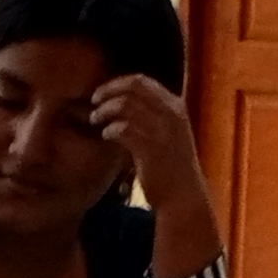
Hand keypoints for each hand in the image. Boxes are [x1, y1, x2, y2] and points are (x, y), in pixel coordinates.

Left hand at [92, 75, 203, 202]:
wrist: (183, 197)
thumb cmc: (172, 166)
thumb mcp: (168, 132)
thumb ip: (152, 114)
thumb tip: (121, 100)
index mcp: (175, 107)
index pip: (142, 81)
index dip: (117, 83)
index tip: (103, 93)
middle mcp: (171, 114)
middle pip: (133, 88)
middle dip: (108, 91)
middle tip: (94, 102)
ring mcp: (162, 131)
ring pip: (125, 105)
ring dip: (105, 110)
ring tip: (95, 120)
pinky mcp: (151, 149)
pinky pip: (123, 128)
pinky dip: (110, 129)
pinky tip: (106, 136)